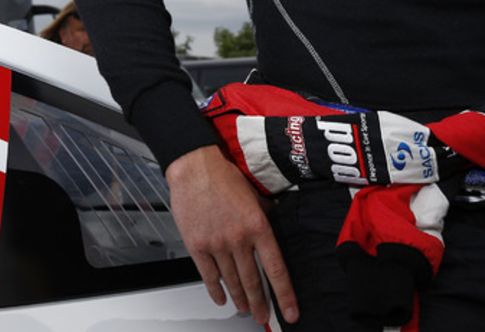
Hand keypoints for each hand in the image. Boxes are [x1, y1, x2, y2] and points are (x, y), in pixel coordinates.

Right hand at [166, 145, 298, 324]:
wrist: (194, 167)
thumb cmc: (223, 177)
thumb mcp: (255, 195)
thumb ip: (265, 218)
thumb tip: (272, 233)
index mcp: (258, 226)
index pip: (275, 269)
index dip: (284, 295)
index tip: (290, 312)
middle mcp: (239, 239)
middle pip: (253, 281)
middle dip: (260, 304)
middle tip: (264, 317)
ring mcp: (217, 244)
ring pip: (232, 281)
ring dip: (240, 299)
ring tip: (246, 309)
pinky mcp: (197, 246)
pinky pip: (208, 275)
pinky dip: (216, 290)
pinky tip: (221, 298)